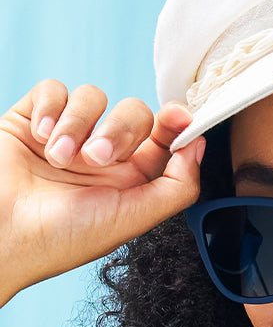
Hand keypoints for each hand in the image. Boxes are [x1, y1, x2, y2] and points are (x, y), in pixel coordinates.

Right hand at [0, 80, 204, 305]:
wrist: (2, 235)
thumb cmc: (65, 237)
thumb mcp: (135, 218)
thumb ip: (176, 187)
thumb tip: (198, 146)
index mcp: (132, 180)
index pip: (163, 139)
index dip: (175, 123)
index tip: (179, 115)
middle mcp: (103, 156)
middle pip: (134, 114)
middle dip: (120, 130)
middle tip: (96, 158)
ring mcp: (68, 136)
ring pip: (94, 97)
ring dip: (77, 125)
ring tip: (58, 157)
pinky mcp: (31, 120)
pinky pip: (54, 89)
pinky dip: (51, 108)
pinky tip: (40, 136)